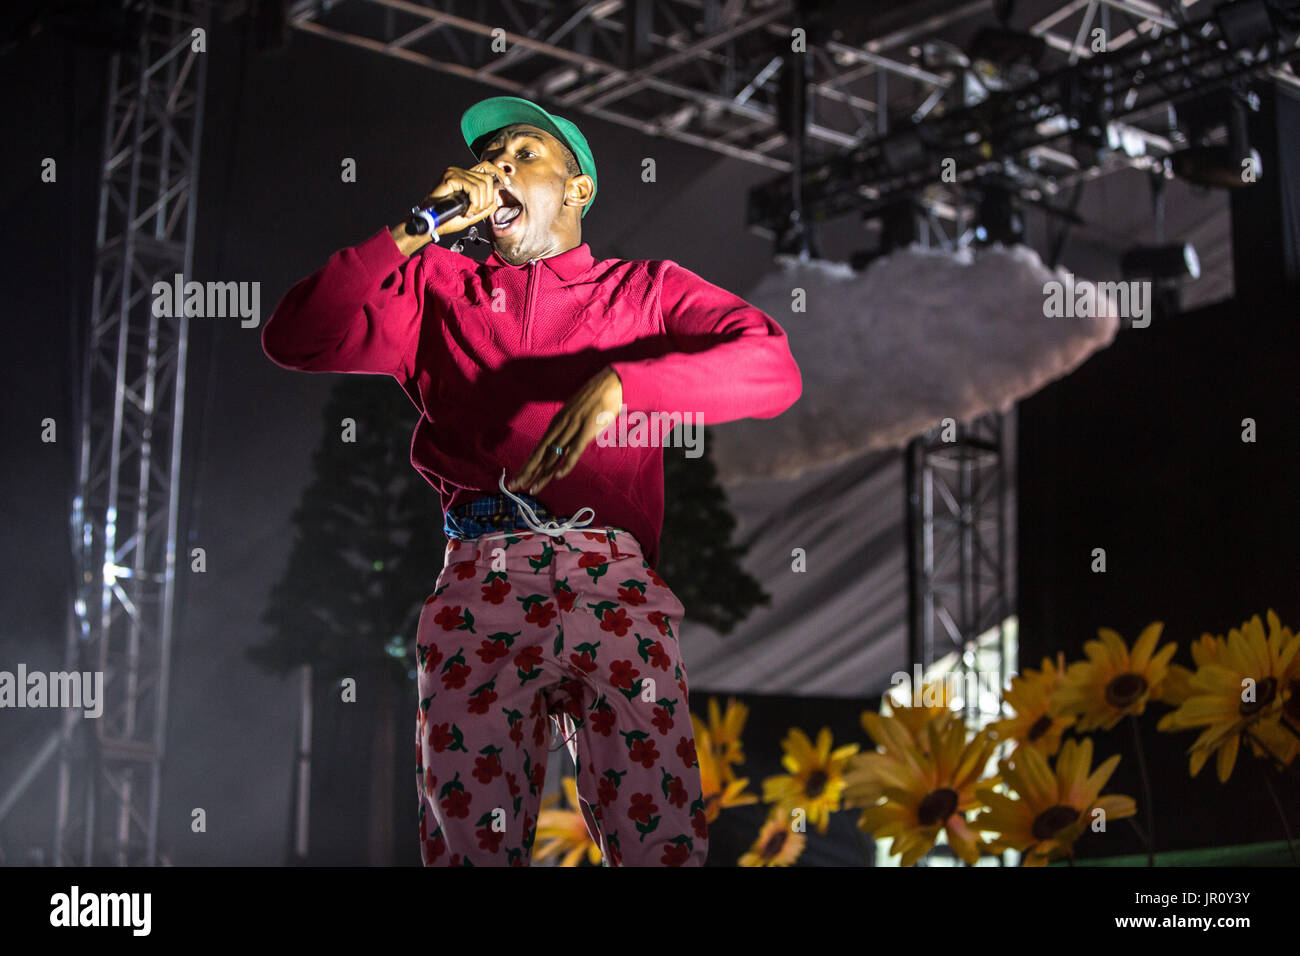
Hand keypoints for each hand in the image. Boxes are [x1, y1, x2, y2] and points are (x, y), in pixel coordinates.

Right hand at [422, 161, 512, 235]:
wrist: (431, 224)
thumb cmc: (447, 219)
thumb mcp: (471, 214)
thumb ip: (484, 206)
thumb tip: (497, 197)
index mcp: (464, 177)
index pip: (486, 166)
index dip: (498, 172)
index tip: (506, 183)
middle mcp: (459, 171)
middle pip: (487, 178)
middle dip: (487, 199)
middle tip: (476, 211)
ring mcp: (454, 172)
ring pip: (482, 184)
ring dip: (480, 204)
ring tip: (469, 213)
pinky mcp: (450, 177)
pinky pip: (473, 188)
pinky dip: (474, 202)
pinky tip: (466, 211)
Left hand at [508, 367, 622, 495]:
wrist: (609, 383)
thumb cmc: (593, 398)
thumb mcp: (574, 413)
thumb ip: (567, 428)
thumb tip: (562, 441)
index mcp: (556, 424)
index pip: (538, 448)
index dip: (528, 465)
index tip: (517, 478)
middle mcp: (560, 427)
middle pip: (540, 454)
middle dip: (527, 472)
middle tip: (513, 487)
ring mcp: (572, 429)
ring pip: (554, 456)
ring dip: (542, 474)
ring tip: (531, 489)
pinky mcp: (587, 431)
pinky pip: (575, 451)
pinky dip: (566, 464)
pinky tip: (557, 476)